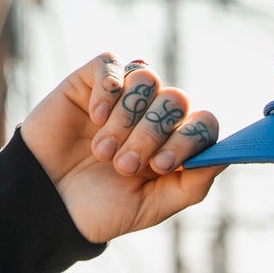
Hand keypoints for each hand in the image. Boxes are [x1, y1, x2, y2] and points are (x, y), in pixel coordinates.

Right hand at [19, 53, 223, 245]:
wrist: (47, 204)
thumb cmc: (101, 208)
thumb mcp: (153, 206)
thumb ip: (191, 184)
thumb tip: (226, 156)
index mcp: (174, 144)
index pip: (203, 123)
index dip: (188, 139)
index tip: (160, 166)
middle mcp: (154, 115)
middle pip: (176, 99)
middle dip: (151, 135)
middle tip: (123, 166)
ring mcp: (123, 95)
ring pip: (147, 78)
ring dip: (127, 118)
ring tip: (103, 151)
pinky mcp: (90, 81)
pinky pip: (112, 64)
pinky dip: (107, 91)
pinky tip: (93, 120)